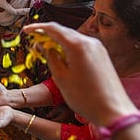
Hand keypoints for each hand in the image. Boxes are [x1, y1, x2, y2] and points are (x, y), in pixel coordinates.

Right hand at [22, 22, 137, 126]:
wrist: (114, 112)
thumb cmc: (86, 98)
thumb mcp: (61, 78)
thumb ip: (51, 58)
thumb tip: (43, 46)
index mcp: (78, 45)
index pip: (53, 29)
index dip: (37, 28)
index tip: (26, 31)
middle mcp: (90, 42)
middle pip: (64, 31)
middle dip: (47, 35)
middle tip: (34, 43)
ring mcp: (98, 48)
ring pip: (73, 38)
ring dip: (59, 42)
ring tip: (46, 52)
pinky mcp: (102, 55)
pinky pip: (82, 46)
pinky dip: (69, 48)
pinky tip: (62, 58)